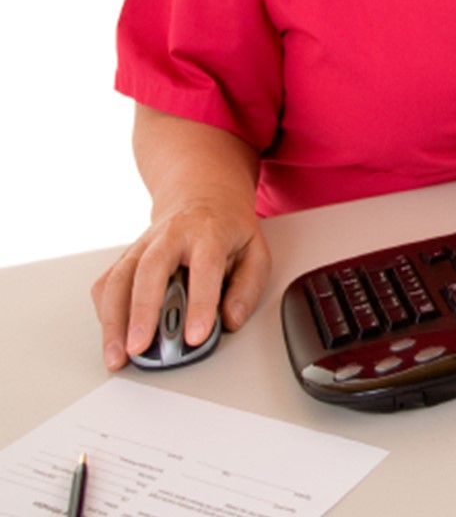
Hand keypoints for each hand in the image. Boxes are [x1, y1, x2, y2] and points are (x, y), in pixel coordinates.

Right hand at [90, 197, 270, 371]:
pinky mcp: (126, 257)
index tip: (195, 336)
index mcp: (209, 232)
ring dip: (114, 320)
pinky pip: (106, 284)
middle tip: (139, 348)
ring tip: (117, 355)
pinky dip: (104, 312)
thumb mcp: (255, 251)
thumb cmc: (228, 228)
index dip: (200, 304)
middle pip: (149, 270)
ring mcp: (142, 245)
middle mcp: (170, 235)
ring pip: (119, 279)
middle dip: (142, 312)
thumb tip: (230, 320)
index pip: (205, 268)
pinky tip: (110, 335)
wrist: (202, 195)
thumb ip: (247, 287)